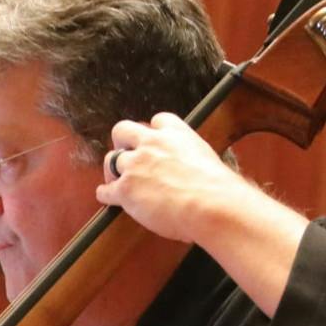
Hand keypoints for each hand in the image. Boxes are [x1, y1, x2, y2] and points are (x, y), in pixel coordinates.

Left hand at [96, 112, 311, 317]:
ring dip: (112, 170)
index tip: (153, 142)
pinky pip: (106, 189)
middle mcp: (151, 143)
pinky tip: (108, 199)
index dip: (152, 132)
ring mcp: (136, 165)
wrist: (212, 205)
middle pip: (122, 130)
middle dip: (122, 142)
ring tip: (116, 181)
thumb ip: (195, 161)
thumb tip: (202, 175)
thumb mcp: (209, 160)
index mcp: (176, 132)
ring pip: (111, 160)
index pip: (158, 120)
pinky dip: (106, 195)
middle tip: (126, 155)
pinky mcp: (125, 189)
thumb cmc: (219, 189)